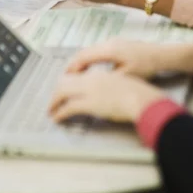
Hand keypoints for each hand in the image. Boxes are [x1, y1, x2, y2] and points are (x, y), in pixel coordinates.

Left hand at [49, 71, 163, 123]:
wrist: (141, 99)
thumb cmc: (138, 94)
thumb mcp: (124, 85)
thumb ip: (113, 86)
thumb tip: (109, 94)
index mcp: (101, 74)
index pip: (78, 75)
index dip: (68, 82)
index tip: (64, 89)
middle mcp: (92, 79)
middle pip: (66, 81)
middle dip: (56, 91)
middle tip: (53, 100)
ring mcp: (89, 90)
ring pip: (63, 92)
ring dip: (55, 101)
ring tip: (51, 110)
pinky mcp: (89, 103)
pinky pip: (68, 107)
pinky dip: (60, 113)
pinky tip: (57, 118)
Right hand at [66, 38, 165, 78]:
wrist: (161, 55)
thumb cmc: (145, 66)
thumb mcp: (125, 76)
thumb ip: (106, 78)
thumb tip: (90, 83)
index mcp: (109, 50)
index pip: (84, 57)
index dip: (73, 68)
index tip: (65, 79)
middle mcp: (108, 42)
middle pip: (85, 51)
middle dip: (74, 64)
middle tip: (65, 78)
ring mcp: (113, 41)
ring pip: (91, 50)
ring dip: (81, 61)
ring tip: (74, 75)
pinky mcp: (117, 43)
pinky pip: (97, 50)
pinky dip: (89, 59)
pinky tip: (89, 68)